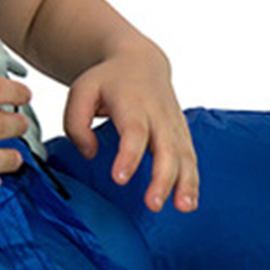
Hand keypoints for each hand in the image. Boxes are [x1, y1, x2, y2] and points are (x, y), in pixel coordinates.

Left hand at [63, 40, 198, 212]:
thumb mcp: (81, 92)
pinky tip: (188, 203)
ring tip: (182, 207)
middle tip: (153, 204)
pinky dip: (193, 182)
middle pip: (167, 149)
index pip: (134, 132)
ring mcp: (175, 126)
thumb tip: (91, 154)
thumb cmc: (108, 81)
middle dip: (163, 178)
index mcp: (133, 103)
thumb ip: (76, 123)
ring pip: (185, 156)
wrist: (141, 62)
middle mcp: (159, 115)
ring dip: (186, 184)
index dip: (128, 156)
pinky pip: (191, 161)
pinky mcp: (183, 137)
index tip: (119, 179)